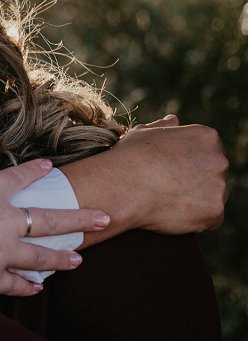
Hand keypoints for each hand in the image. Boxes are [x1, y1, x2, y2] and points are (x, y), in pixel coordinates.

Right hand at [0, 159, 109, 296]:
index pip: (16, 178)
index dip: (33, 170)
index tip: (48, 166)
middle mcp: (1, 224)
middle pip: (48, 220)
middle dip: (80, 218)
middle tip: (104, 217)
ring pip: (40, 257)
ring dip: (61, 258)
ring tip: (78, 260)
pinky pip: (16, 284)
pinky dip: (27, 286)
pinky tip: (38, 287)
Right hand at [61, 115, 227, 235]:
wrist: (120, 186)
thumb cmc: (128, 158)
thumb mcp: (143, 134)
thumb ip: (163, 128)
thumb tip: (174, 120)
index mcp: (205, 136)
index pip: (207, 153)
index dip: (187, 164)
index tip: (170, 172)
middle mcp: (218, 159)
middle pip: (214, 174)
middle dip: (196, 182)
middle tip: (167, 189)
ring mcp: (219, 185)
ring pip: (213, 197)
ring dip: (196, 201)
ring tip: (167, 201)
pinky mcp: (215, 210)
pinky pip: (211, 219)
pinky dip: (196, 220)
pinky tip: (173, 214)